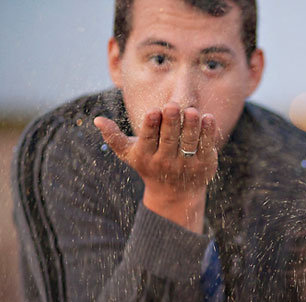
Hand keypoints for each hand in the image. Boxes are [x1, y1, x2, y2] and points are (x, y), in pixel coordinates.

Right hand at [94, 102, 217, 230]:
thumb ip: (114, 137)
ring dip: (191, 126)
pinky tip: (208, 117)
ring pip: (189, 143)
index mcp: (147, 156)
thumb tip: (97, 119)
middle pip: (169, 139)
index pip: (148, 139)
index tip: (153, 111)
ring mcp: (186, 165)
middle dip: (171, 122)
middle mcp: (166, 162)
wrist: (175, 193)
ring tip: (192, 110)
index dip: (151, 126)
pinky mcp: (204, 165)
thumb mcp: (130, 154)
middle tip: (173, 105)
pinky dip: (208, 133)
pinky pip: (206, 147)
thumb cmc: (150, 165)